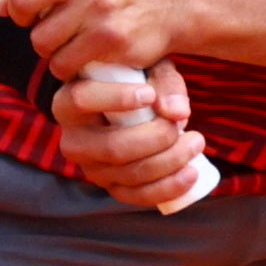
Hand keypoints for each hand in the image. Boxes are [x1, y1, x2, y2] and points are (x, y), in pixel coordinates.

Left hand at [0, 0, 188, 78]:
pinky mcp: (111, 38)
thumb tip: (2, 0)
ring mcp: (101, 3)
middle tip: (43, 18)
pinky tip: (83, 53)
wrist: (173, 3)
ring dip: (48, 46)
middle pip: (20, 0)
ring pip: (39, 39)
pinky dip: (66, 66)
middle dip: (24, 17)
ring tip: (69, 36)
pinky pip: (62, 63)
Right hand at [51, 60, 214, 210]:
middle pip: (112, 147)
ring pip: (128, 173)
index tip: (148, 95)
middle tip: (182, 125)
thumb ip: (164, 83)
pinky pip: (137, 195)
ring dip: (169, 161)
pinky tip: (191, 174)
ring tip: (196, 142)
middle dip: (155, 139)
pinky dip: (167, 188)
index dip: (115, 98)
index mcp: (69, 101)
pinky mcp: (111, 187)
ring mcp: (91, 168)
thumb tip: (177, 112)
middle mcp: (73, 140)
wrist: (132, 106)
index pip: (81, 99)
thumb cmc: (136, 81)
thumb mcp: (148, 69)